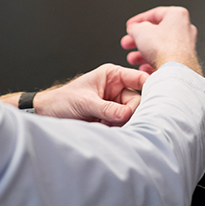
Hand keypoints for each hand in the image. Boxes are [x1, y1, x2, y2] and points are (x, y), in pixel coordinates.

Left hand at [32, 63, 147, 126]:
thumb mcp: (84, 102)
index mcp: (112, 75)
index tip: (156, 98)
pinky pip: (123, 124)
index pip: (138, 78)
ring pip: (131, 114)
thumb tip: (126, 114)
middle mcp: (116, 88)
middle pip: (137, 100)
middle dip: (129, 112)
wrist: (48, 115)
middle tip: (118, 121)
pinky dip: (117, 129)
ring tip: (105, 126)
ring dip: (122, 123)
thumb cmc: (62, 100)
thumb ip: (106, 108)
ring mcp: (114, 104)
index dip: (149, 86)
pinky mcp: (111, 118)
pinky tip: (105, 130)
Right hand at [121, 6, 200, 74]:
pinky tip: (144, 67)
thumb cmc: (164, 49)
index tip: (131, 26)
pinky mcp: (185, 60)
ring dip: (144, 52)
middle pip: (157, 32)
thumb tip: (134, 28)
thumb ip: (135, 27)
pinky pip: (167, 58)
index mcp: (177, 15)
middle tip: (129, 42)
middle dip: (139, 39)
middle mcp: (185, 28)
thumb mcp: (140, 32)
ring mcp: (187, 45)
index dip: (138, 20)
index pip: (154, 14)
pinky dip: (154, 62)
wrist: (175, 71)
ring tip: (133, 58)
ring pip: (161, 47)